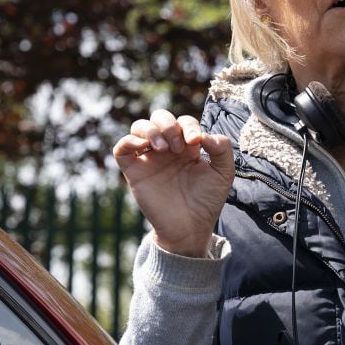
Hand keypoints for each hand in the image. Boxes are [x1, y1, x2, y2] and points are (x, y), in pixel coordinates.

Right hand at [113, 109, 233, 257]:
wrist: (190, 227)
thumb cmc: (206, 201)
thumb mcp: (223, 173)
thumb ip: (222, 149)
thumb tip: (205, 135)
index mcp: (186, 146)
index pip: (183, 121)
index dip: (189, 125)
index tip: (196, 143)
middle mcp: (166, 148)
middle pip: (159, 117)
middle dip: (168, 124)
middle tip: (178, 147)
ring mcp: (149, 158)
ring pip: (139, 126)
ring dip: (151, 130)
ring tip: (163, 148)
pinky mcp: (134, 171)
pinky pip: (121, 148)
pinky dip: (128, 141)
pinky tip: (144, 147)